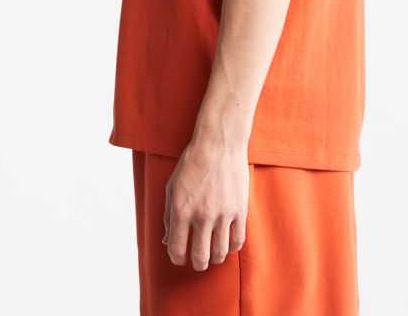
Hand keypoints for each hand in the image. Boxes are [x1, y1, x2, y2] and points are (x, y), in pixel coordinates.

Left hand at [162, 139, 249, 270]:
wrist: (219, 143)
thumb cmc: (192, 163)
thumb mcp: (172, 186)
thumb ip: (168, 215)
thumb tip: (167, 240)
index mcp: (180, 210)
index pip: (177, 250)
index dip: (177, 258)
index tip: (179, 256)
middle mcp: (201, 216)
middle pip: (200, 258)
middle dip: (197, 263)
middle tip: (198, 260)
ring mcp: (222, 214)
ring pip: (219, 253)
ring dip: (214, 258)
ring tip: (212, 253)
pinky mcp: (239, 210)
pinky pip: (237, 241)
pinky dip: (231, 248)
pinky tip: (226, 243)